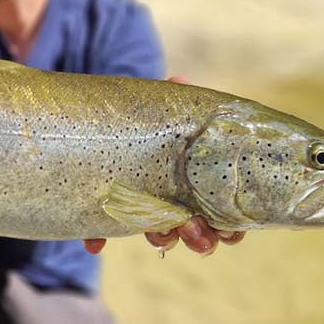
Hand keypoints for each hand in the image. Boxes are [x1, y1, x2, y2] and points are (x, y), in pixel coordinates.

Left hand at [83, 74, 247, 255]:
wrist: (106, 120)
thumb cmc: (148, 117)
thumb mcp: (163, 108)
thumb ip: (173, 99)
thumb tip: (179, 80)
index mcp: (193, 183)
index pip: (220, 214)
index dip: (228, 229)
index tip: (228, 231)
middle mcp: (171, 201)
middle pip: (193, 230)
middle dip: (198, 238)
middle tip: (194, 231)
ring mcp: (140, 208)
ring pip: (157, 234)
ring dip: (162, 238)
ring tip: (161, 236)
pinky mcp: (107, 209)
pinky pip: (102, 231)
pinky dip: (98, 238)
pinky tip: (94, 244)